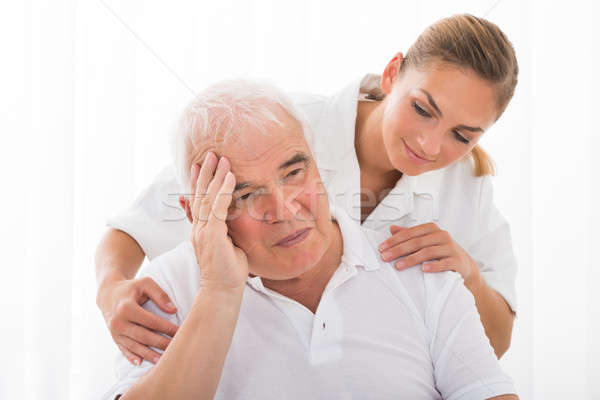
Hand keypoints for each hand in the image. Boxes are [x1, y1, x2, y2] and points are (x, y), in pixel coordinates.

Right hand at [97, 277, 178, 365]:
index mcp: (126, 308)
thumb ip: (160, 295)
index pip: (151, 321)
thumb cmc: (131, 288)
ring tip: (162, 361)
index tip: (180, 332)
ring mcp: (115, 332)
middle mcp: (118, 322)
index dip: (166, 328)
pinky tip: (140, 363)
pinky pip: (123, 349)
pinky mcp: (114, 337)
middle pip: (143, 336)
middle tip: (176, 348)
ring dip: (149, 354)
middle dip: (161, 343)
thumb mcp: (146, 283)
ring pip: (134, 346)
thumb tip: (173, 310)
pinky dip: (132, 357)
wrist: (108, 294)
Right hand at [188, 152, 248, 291]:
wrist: (223, 291)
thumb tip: (229, 221)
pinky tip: (230, 177)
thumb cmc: (229, 272)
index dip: (198, 182)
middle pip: (199, 194)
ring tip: (221, 159)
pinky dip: (224, 190)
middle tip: (210, 154)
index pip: (198, 201)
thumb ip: (225, 231)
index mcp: (201, 231)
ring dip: (215, 176)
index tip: (199, 166)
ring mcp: (204, 231)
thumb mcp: (227, 246)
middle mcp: (199, 228)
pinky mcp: (212, 234)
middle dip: (204, 173)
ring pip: (208, 197)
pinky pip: (218, 207)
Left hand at [378, 223, 481, 286]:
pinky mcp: (457, 261)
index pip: (410, 233)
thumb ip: (409, 235)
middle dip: (398, 250)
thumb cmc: (441, 251)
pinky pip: (444, 263)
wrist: (464, 265)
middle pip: (416, 242)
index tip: (382, 248)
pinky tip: (423, 269)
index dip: (394, 240)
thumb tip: (392, 229)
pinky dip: (433, 266)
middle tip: (386, 257)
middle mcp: (441, 236)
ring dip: (411, 259)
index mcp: (432, 229)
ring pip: (428, 252)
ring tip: (398, 266)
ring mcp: (450, 248)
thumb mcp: (426, 240)